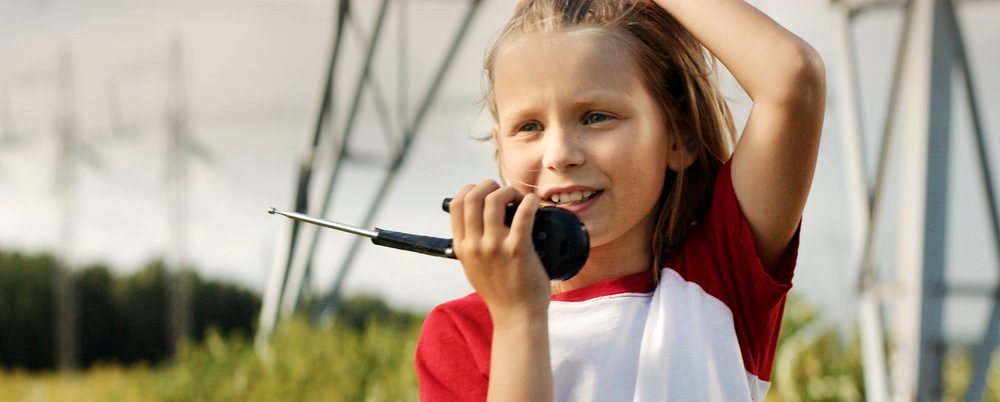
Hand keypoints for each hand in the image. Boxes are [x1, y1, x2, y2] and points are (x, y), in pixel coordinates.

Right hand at [449, 181, 549, 320]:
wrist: (516, 316)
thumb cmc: (500, 291)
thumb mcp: (473, 267)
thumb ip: (472, 244)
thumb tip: (478, 219)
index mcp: (462, 247)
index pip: (457, 204)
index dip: (471, 189)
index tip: (485, 192)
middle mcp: (475, 245)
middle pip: (474, 196)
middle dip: (490, 185)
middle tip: (505, 192)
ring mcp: (495, 247)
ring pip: (496, 200)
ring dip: (510, 191)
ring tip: (520, 198)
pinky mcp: (518, 250)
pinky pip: (523, 214)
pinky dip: (530, 202)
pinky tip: (534, 203)